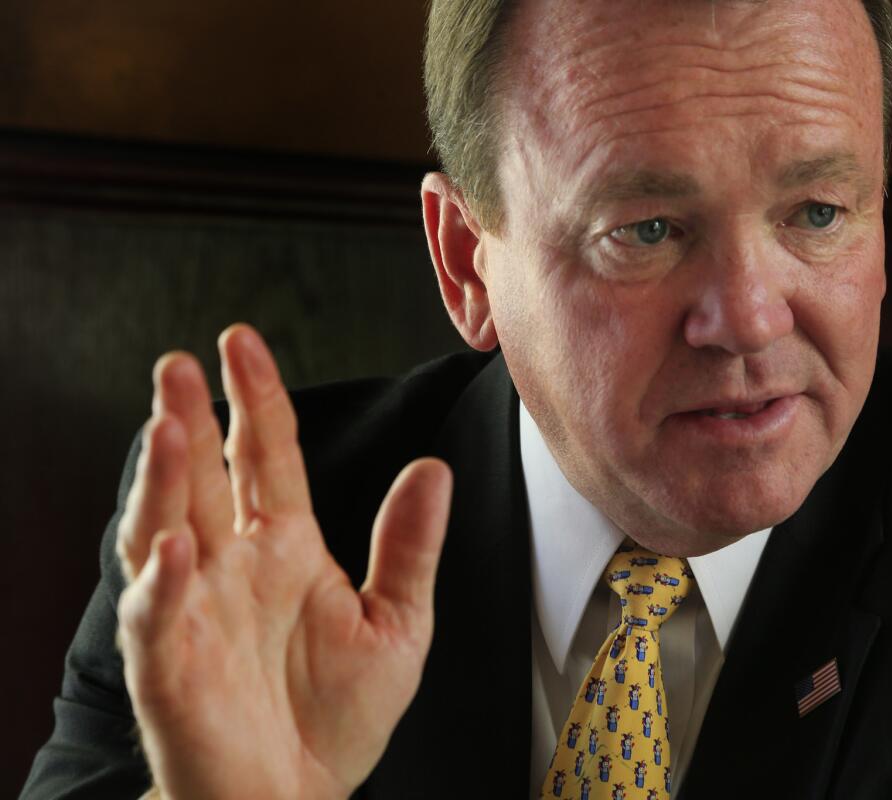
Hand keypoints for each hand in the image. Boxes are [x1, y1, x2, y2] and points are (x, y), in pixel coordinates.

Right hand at [115, 324, 451, 799]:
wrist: (302, 795)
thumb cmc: (338, 716)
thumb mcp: (398, 623)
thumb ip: (408, 547)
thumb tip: (433, 468)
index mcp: (285, 548)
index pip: (264, 455)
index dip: (255, 399)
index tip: (243, 341)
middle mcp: (231, 568)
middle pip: (203, 478)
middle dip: (190, 420)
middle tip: (181, 364)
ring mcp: (195, 612)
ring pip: (165, 530)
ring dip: (165, 481)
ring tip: (170, 427)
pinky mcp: (171, 668)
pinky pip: (159, 618)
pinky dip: (164, 582)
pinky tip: (179, 546)